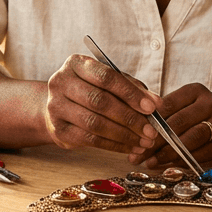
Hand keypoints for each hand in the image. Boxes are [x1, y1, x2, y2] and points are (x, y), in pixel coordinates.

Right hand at [43, 53, 159, 153]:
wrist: (60, 107)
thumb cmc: (91, 90)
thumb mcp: (110, 83)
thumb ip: (132, 89)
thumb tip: (156, 103)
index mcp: (76, 64)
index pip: (106, 77)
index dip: (130, 93)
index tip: (151, 108)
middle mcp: (61, 82)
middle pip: (100, 101)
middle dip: (130, 118)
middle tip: (151, 131)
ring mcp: (56, 107)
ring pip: (95, 123)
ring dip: (124, 135)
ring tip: (143, 142)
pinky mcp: (58, 130)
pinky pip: (90, 140)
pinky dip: (113, 146)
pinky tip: (129, 147)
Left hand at [134, 83, 211, 168]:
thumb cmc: (196, 117)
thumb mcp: (180, 107)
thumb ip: (161, 114)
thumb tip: (136, 129)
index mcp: (195, 90)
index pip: (168, 105)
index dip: (150, 122)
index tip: (134, 134)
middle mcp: (211, 103)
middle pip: (178, 123)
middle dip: (155, 141)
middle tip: (139, 154)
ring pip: (190, 139)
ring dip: (167, 153)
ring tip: (150, 161)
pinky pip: (200, 154)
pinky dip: (182, 161)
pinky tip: (168, 165)